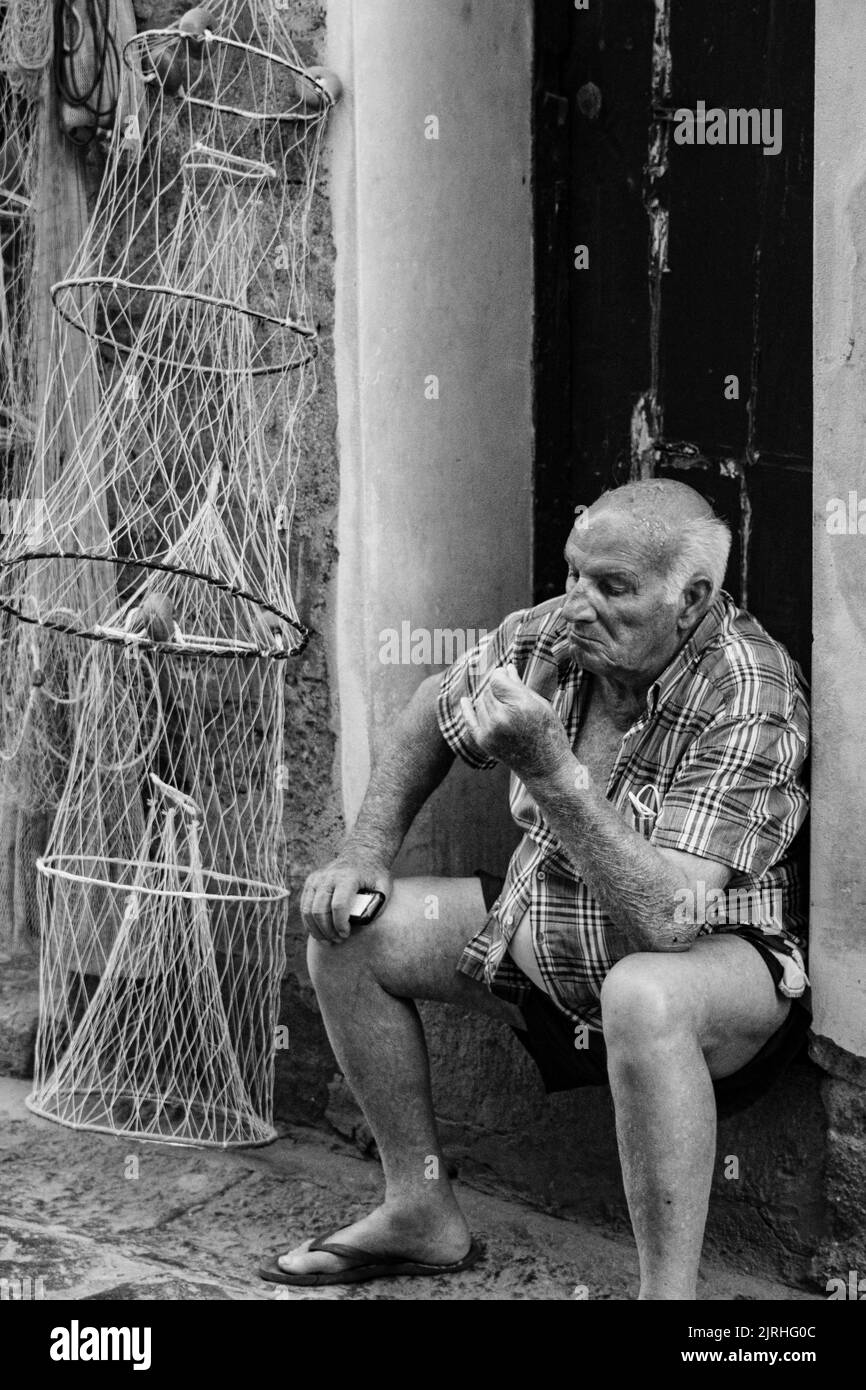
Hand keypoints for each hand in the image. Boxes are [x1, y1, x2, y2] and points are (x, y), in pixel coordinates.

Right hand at [300, 852, 392, 943]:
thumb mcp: (384, 886)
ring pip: (308, 910)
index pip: (339, 905)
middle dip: (327, 930)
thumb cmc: (374, 874)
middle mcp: (329, 876)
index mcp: (348, 877)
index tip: (346, 934)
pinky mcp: (311, 882)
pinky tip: (319, 932)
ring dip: (316, 929)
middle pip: (320, 910)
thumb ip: (377, 904)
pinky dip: (309, 922)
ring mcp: (317, 878)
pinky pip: (304, 906)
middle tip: (337, 940)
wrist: (361, 853)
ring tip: (327, 940)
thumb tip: (363, 922)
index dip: (340, 924)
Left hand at [460, 663, 573, 782]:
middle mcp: (502, 718)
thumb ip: (520, 686)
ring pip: (480, 702)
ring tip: (505, 707)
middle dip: (497, 689)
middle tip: (509, 693)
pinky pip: (469, 719)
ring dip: (489, 700)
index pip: (496, 679)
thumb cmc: (549, 732)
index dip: (500, 674)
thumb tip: (506, 667)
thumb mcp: (540, 705)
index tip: (505, 673)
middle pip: (487, 690)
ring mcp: (490, 731)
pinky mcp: (483, 741)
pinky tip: (465, 701)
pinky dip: (467, 709)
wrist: (545, 767)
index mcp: (520, 705)